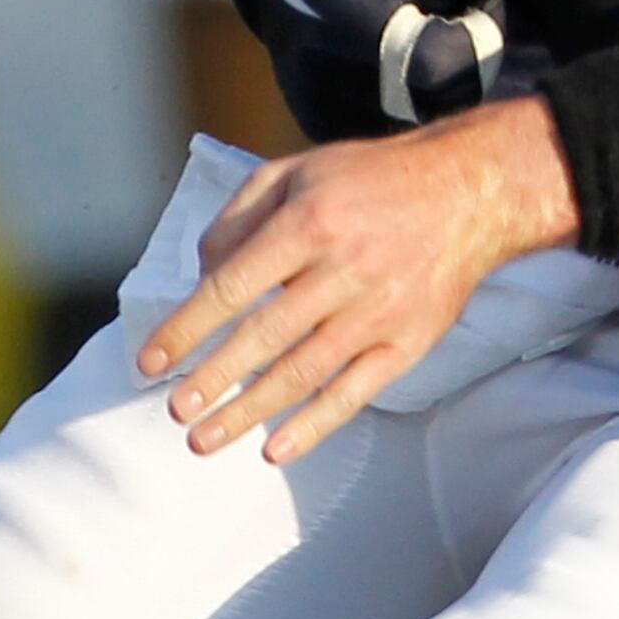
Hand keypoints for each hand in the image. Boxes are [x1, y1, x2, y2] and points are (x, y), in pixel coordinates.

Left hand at [136, 96, 580, 462]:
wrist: (468, 191)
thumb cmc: (370, 181)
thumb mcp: (296, 170)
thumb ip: (239, 216)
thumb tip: (202, 275)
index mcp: (308, 220)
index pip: (231, 286)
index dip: (185, 328)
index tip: (150, 361)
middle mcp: (343, 268)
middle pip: (262, 337)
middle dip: (211, 379)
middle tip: (174, 410)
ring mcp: (378, 310)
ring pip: (302, 373)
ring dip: (248, 412)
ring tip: (203, 439)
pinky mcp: (408, 342)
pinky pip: (355, 392)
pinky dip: (315, 425)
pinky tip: (276, 448)